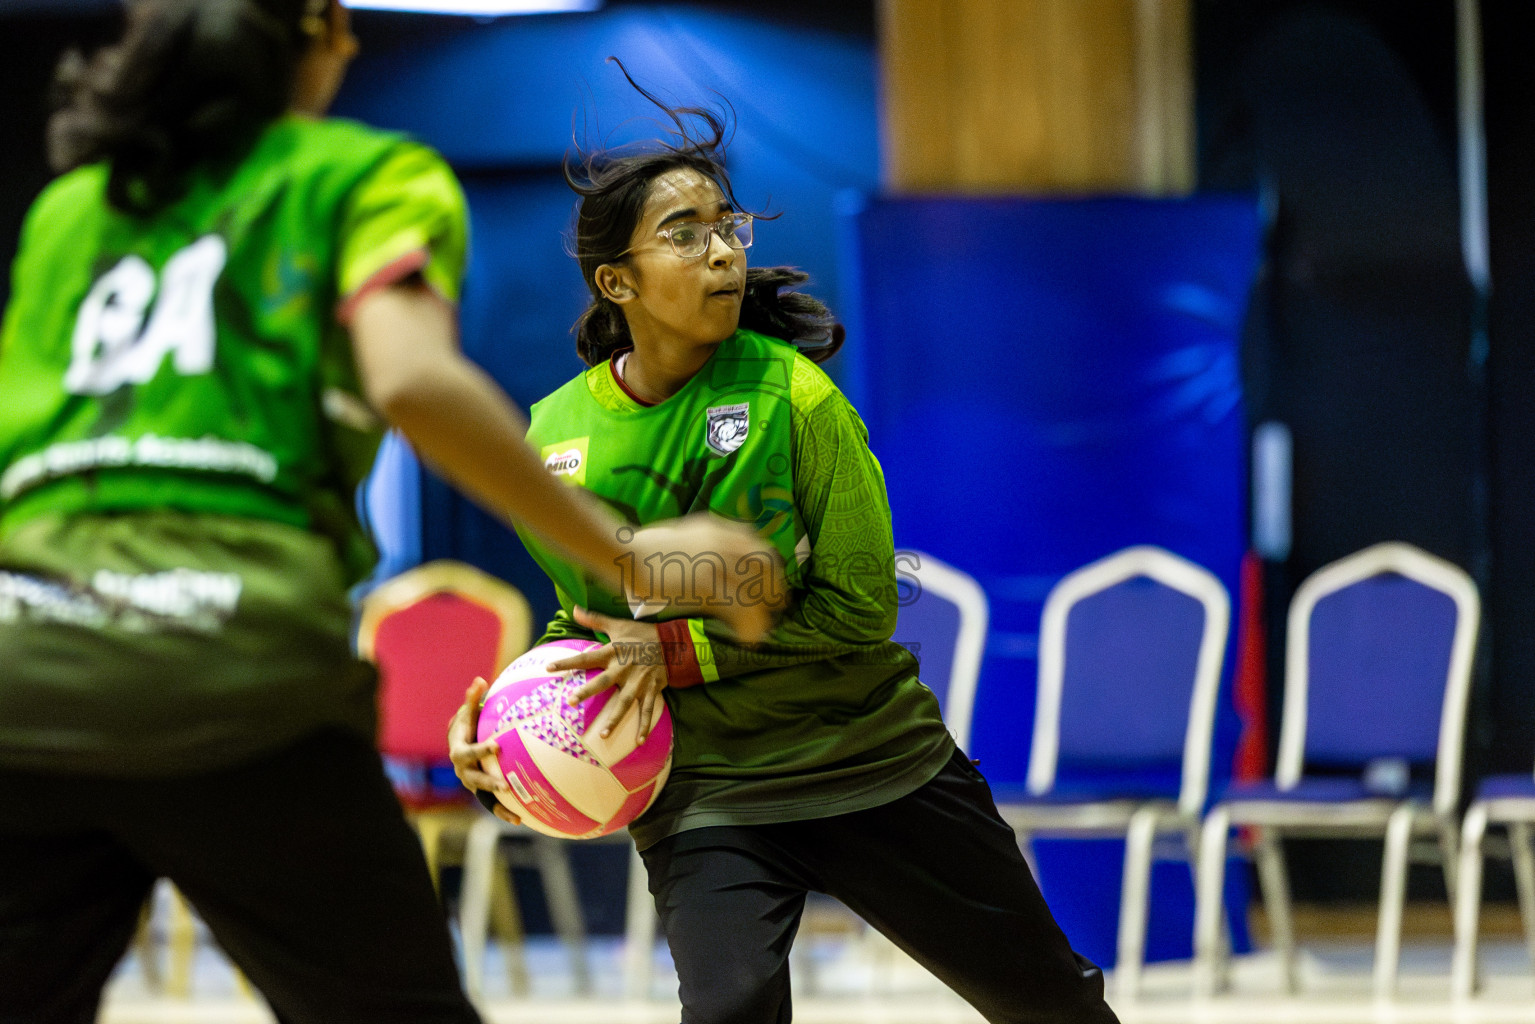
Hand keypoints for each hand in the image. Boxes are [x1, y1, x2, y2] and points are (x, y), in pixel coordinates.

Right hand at [446, 676, 521, 824]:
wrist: (461, 745)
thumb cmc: (467, 725)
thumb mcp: (468, 714)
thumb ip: (473, 700)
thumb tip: (480, 680)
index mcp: (459, 751)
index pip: (467, 753)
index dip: (480, 751)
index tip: (497, 746)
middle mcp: (463, 770)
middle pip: (473, 779)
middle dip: (488, 782)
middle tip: (505, 784)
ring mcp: (472, 783)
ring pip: (483, 795)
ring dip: (498, 803)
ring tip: (515, 808)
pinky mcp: (482, 792)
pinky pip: (492, 805)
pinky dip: (504, 812)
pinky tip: (522, 819)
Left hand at [546, 607, 669, 742]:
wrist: (673, 642)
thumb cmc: (641, 634)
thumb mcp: (618, 624)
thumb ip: (594, 619)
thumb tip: (573, 608)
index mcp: (614, 652)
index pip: (586, 657)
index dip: (567, 662)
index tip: (548, 668)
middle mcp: (624, 668)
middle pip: (603, 682)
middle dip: (587, 692)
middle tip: (571, 702)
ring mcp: (639, 682)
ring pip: (625, 703)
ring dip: (615, 719)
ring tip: (602, 734)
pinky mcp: (652, 690)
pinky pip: (647, 711)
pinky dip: (644, 727)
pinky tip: (639, 742)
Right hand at [624, 514, 786, 643]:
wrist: (624, 554)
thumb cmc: (643, 549)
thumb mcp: (679, 537)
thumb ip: (699, 546)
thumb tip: (708, 563)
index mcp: (716, 528)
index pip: (756, 544)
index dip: (768, 566)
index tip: (771, 581)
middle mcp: (722, 542)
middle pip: (764, 565)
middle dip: (773, 589)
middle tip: (777, 607)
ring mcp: (715, 562)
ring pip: (755, 591)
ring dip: (762, 615)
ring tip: (761, 632)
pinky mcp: (707, 584)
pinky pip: (739, 609)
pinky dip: (748, 627)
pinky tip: (747, 639)